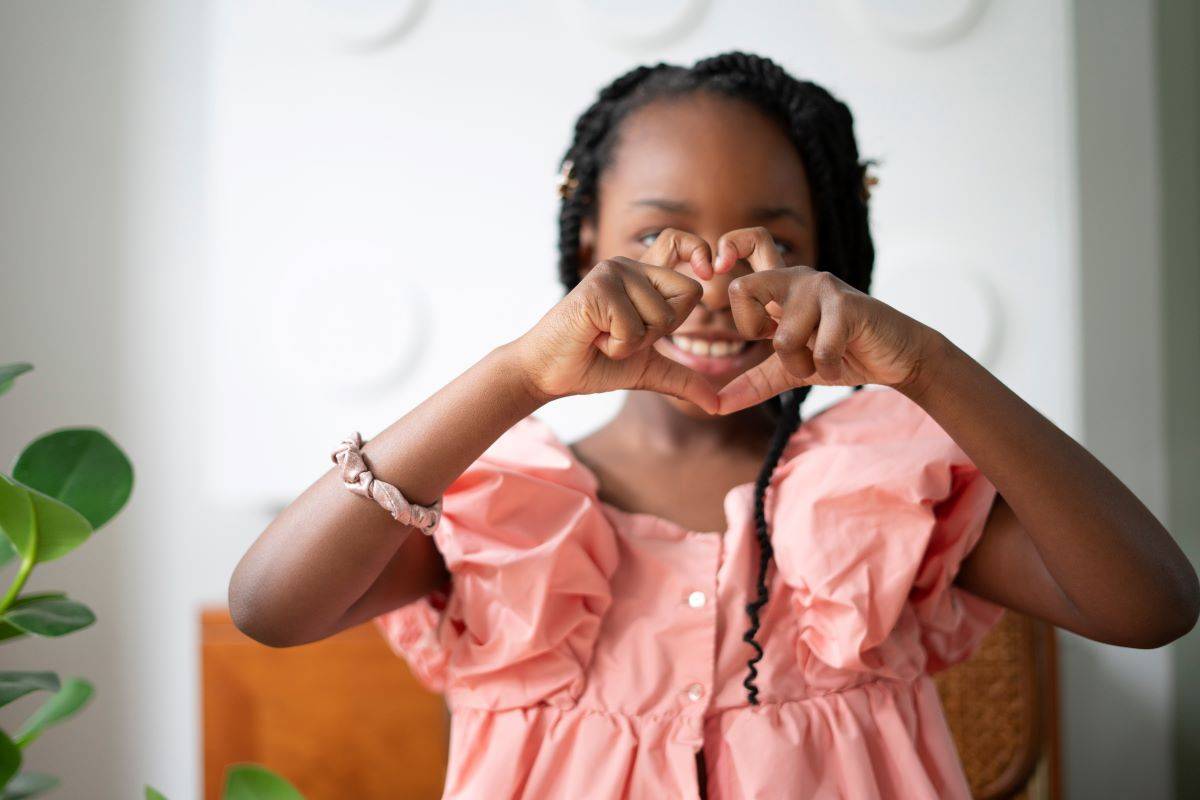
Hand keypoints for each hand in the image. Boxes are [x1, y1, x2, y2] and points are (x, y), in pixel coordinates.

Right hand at [511, 230, 719, 413]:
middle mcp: (629, 267)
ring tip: (604, 337)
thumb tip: (718, 405)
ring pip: (661, 316)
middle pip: (688, 293)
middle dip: (663, 330)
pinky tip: (594, 338)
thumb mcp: (648, 370)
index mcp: (643, 277)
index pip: (679, 242)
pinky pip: (633, 327)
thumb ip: (684, 378)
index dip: (700, 251)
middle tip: (624, 335)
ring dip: (635, 343)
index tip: (710, 270)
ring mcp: (612, 273)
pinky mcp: (598, 289)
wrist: (548, 373)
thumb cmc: (594, 365)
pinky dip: (617, 346)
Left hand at [712, 227, 942, 413]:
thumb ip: (753, 383)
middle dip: (751, 329)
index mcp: (781, 285)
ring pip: (782, 339)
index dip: (729, 248)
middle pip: (741, 288)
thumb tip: (715, 406)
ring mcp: (822, 289)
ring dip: (801, 366)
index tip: (719, 269)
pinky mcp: (847, 306)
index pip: (750, 243)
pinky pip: (818, 352)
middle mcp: (798, 278)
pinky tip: (843, 360)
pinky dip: (829, 369)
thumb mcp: (791, 370)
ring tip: (823, 358)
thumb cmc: (844, 354)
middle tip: (776, 339)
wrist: (899, 357)